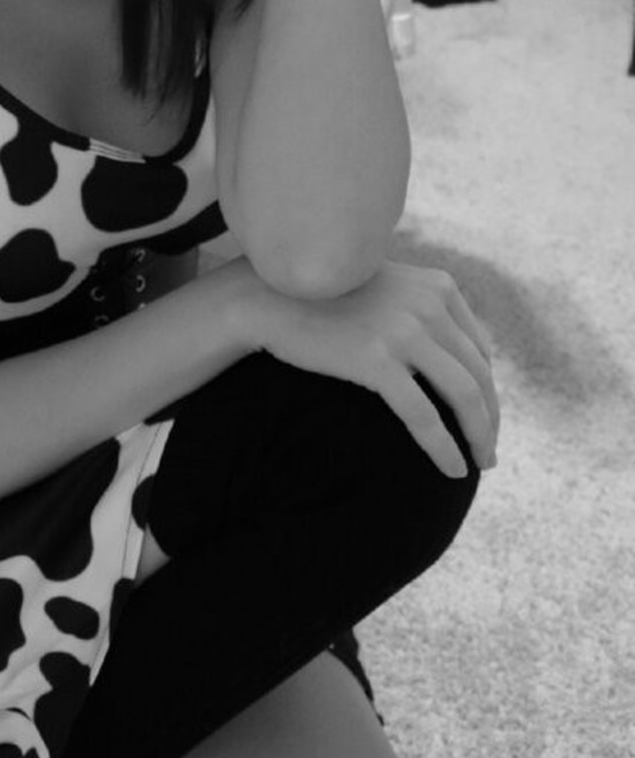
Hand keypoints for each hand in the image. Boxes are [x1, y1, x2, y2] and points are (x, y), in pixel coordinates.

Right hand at [234, 259, 499, 478]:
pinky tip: (451, 471)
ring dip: (478, 437)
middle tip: (486, 453)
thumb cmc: (324, 299)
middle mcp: (429, 304)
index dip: (488, 390)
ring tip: (477, 465)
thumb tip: (452, 358)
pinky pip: (424, 415)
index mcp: (438, 286)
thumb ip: (419, 310)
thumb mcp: (383, 290)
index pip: (480, 349)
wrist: (268, 297)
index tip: (483, 420)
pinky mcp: (376, 359)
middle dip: (489, 419)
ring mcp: (404, 330)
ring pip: (464, 396)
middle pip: (479, 374)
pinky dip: (444, 448)